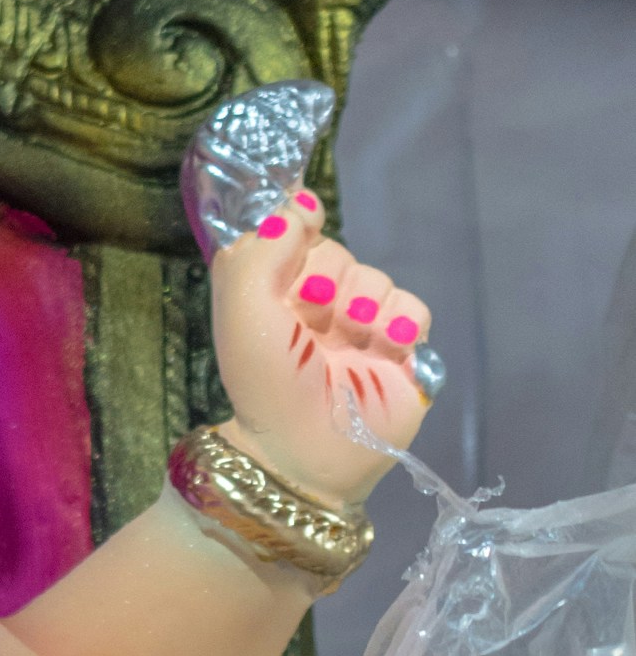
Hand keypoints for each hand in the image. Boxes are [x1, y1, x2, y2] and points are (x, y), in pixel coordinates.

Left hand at [210, 186, 430, 507]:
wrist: (303, 452)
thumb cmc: (265, 381)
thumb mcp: (241, 306)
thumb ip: (263, 246)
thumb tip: (303, 202)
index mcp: (272, 294)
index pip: (295, 235)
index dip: (297, 242)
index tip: (294, 260)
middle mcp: (316, 307)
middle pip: (338, 254)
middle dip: (328, 282)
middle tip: (312, 322)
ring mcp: (361, 328)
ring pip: (377, 279)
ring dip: (362, 307)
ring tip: (348, 344)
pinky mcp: (402, 351)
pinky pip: (413, 308)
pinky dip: (402, 322)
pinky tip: (384, 346)